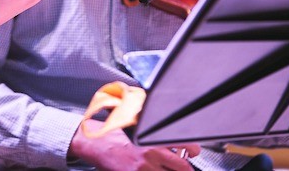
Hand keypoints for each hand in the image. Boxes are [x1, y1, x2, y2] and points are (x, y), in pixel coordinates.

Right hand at [69, 123, 199, 170]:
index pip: (184, 145)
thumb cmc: (114, 132)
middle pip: (182, 167)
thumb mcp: (136, 123)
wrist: (95, 143)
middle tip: (184, 167)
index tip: (193, 152)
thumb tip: (171, 136)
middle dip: (186, 168)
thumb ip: (153, 129)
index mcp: (153, 137)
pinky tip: (154, 169)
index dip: (193, 150)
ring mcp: (144, 168)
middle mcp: (151, 154)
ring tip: (167, 168)